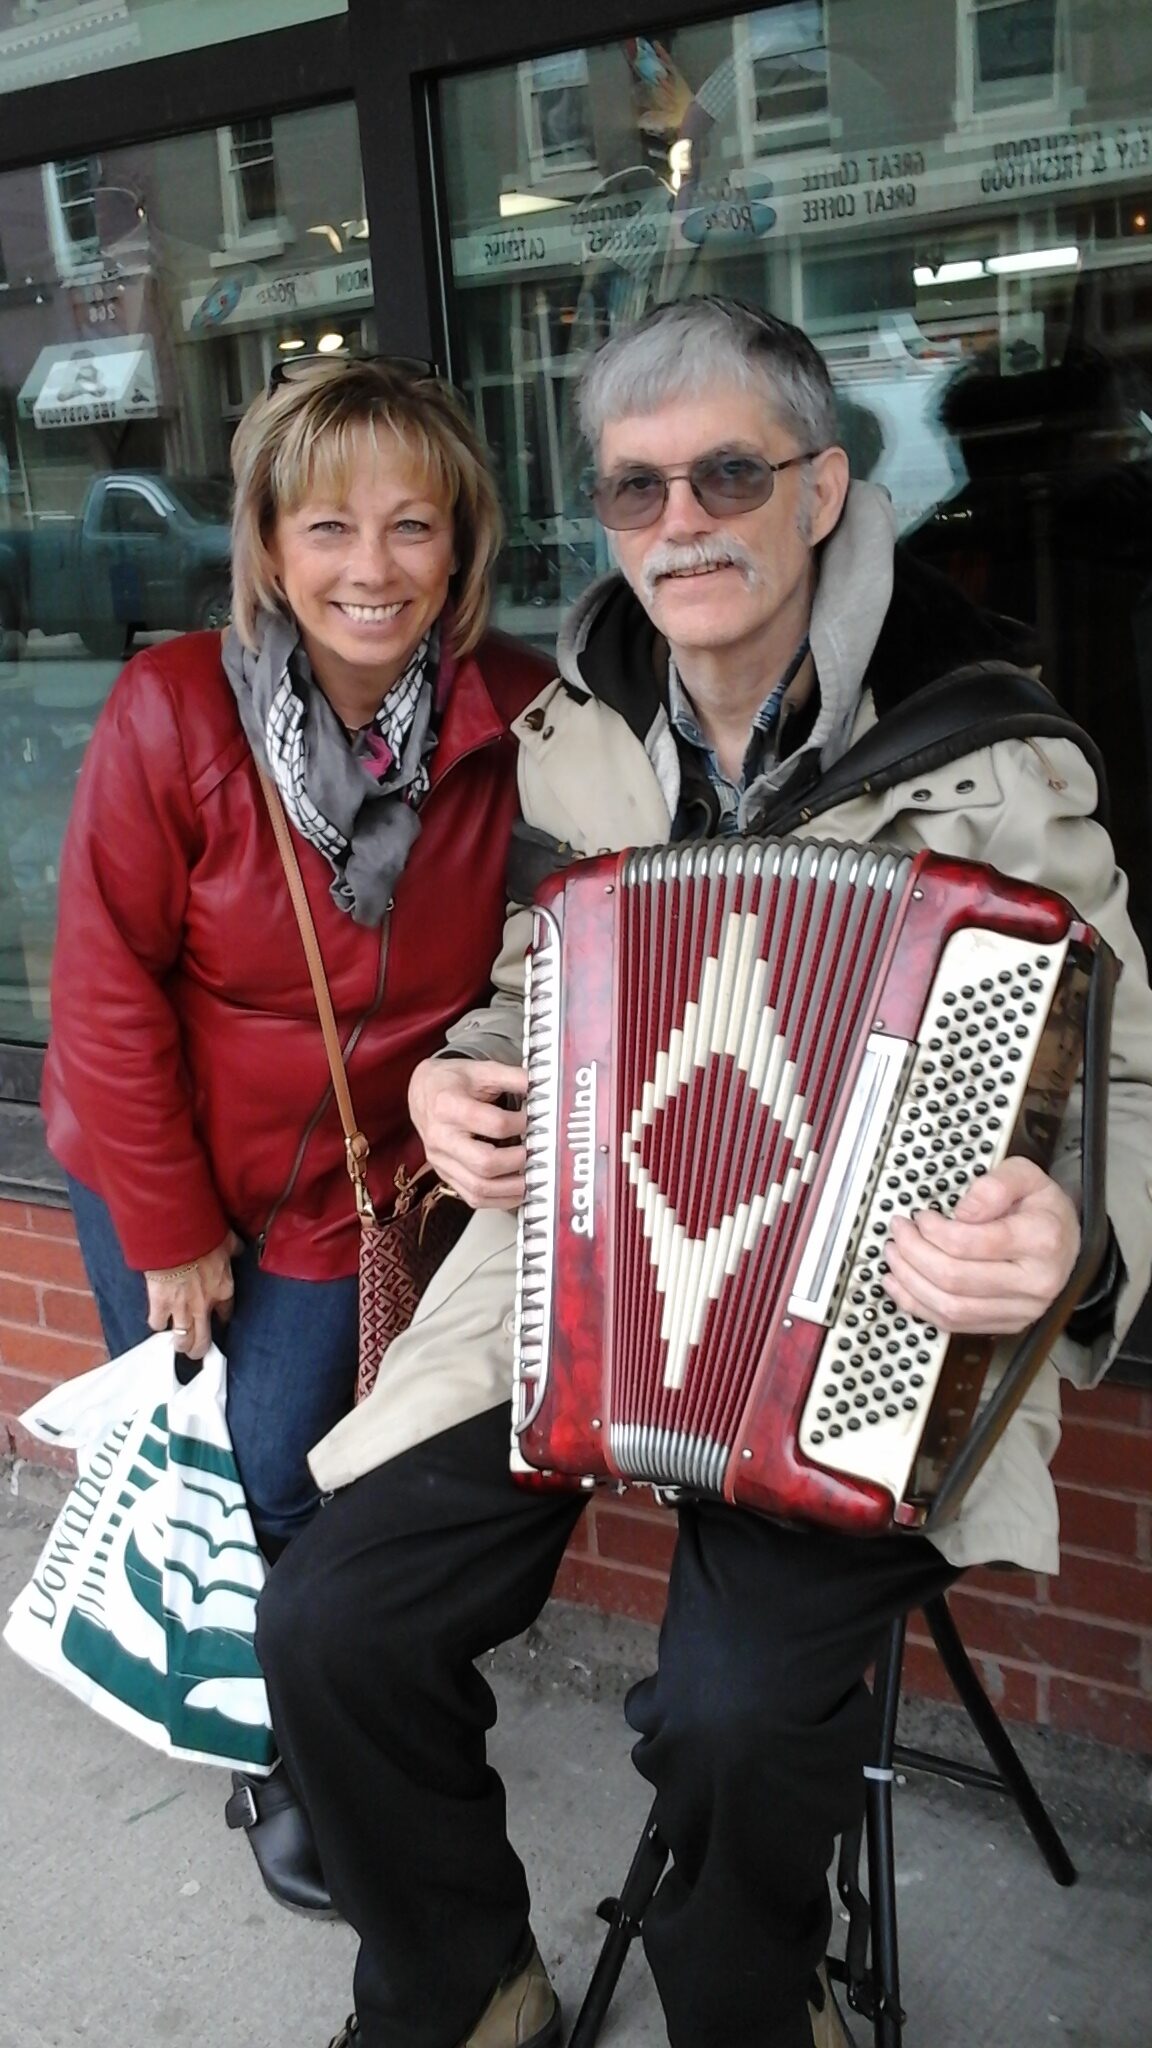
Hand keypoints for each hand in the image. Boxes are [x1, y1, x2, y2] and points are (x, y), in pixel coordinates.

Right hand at [145, 1231, 241, 1358]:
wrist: (176, 1237)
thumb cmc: (202, 1236)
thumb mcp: (227, 1241)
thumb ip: (233, 1248)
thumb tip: (238, 1247)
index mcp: (223, 1290)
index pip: (227, 1313)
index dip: (222, 1319)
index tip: (219, 1320)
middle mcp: (204, 1305)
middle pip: (203, 1339)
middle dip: (200, 1349)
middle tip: (197, 1351)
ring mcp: (181, 1308)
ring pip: (182, 1340)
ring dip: (181, 1344)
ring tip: (179, 1346)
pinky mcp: (160, 1305)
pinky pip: (158, 1324)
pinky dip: (158, 1325)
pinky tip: (159, 1323)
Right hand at [408, 1057, 527, 1209]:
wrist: (422, 1092)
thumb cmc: (450, 1082)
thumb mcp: (480, 1070)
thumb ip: (513, 1077)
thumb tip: (543, 1085)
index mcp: (448, 1106)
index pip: (494, 1123)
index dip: (522, 1124)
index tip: (537, 1119)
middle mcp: (441, 1137)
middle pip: (484, 1162)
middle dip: (519, 1161)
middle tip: (539, 1153)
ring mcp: (441, 1160)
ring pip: (478, 1188)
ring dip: (512, 1188)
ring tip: (534, 1179)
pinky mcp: (445, 1175)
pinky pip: (472, 1197)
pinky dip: (499, 1200)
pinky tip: (517, 1191)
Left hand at [882, 1157, 1079, 1335]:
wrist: (1065, 1243)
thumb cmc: (1041, 1208)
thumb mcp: (1026, 1176)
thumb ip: (995, 1184)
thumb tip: (962, 1211)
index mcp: (1042, 1241)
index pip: (972, 1243)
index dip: (934, 1231)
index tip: (920, 1216)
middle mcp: (1035, 1283)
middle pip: (956, 1279)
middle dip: (914, 1254)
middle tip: (899, 1231)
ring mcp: (1021, 1311)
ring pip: (950, 1308)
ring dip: (910, 1282)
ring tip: (894, 1255)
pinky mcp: (1005, 1325)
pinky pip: (952, 1325)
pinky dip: (918, 1305)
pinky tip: (901, 1284)